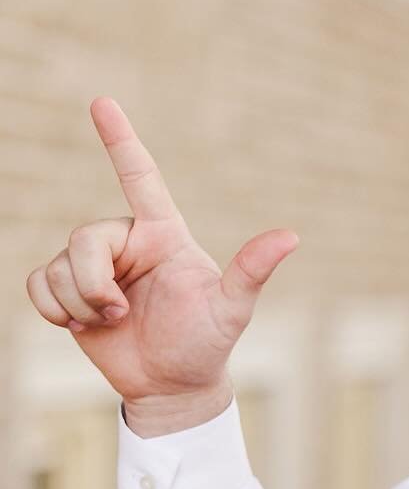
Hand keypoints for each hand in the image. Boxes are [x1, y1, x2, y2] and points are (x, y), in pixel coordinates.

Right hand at [24, 95, 297, 404]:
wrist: (172, 386)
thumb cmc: (206, 344)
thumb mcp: (231, 309)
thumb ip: (251, 271)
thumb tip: (291, 236)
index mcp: (163, 234)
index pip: (140, 178)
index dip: (120, 140)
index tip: (102, 102)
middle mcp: (127, 243)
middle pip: (83, 238)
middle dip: (95, 284)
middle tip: (121, 314)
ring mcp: (95, 266)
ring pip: (59, 267)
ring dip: (80, 305)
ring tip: (113, 323)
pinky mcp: (68, 290)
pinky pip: (37, 284)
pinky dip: (53, 310)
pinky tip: (80, 326)